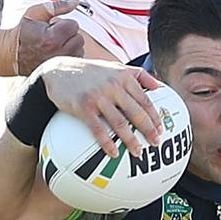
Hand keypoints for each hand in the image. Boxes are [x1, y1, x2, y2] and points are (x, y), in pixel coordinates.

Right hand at [16, 0, 85, 74]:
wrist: (12, 54)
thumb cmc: (23, 33)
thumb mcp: (35, 13)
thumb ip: (57, 6)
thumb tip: (75, 2)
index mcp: (52, 38)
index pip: (73, 25)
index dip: (64, 24)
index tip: (52, 27)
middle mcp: (58, 53)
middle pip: (79, 38)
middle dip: (69, 35)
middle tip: (54, 36)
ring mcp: (60, 64)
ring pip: (79, 50)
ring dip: (71, 46)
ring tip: (55, 45)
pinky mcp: (62, 70)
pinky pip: (76, 60)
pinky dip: (70, 55)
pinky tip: (58, 53)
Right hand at [40, 57, 162, 157]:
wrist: (58, 70)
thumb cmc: (90, 71)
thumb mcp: (114, 66)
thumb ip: (137, 75)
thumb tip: (158, 87)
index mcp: (123, 76)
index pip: (144, 99)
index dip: (155, 116)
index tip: (162, 130)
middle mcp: (113, 85)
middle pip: (136, 112)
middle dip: (148, 130)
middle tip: (156, 143)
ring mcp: (98, 96)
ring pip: (120, 122)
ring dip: (130, 140)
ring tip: (138, 152)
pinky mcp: (83, 107)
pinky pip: (98, 129)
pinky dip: (107, 142)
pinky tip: (114, 153)